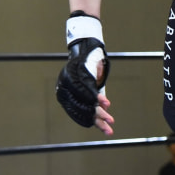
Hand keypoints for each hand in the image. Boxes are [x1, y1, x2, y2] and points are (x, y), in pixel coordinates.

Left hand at [55, 12, 111, 128]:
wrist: (84, 44)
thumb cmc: (86, 66)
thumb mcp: (87, 84)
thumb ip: (89, 97)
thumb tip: (99, 111)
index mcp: (65, 94)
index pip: (78, 114)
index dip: (92, 122)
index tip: (104, 129)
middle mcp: (64, 89)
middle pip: (82, 110)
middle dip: (98, 121)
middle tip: (109, 129)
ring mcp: (70, 81)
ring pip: (86, 102)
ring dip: (99, 111)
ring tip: (110, 119)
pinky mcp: (78, 73)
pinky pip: (88, 88)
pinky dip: (97, 97)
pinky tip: (105, 104)